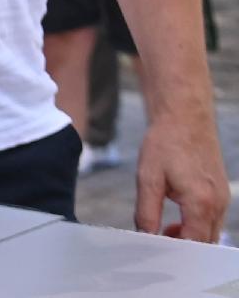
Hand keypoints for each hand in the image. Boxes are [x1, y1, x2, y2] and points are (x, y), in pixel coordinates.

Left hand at [136, 107, 227, 240]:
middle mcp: (218, 204)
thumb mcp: (148, 178)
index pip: (193, 243)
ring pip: (211, 233)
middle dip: (183, 248)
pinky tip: (176, 218)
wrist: (184, 118)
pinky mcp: (221, 194)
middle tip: (158, 242)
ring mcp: (223, 199)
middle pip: (205, 243)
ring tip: (164, 229)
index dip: (174, 251)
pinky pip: (212, 220)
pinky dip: (197, 226)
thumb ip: (147, 211)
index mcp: (201, 202)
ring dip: (190, 237)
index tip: (154, 251)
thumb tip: (145, 237)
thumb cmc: (165, 144)